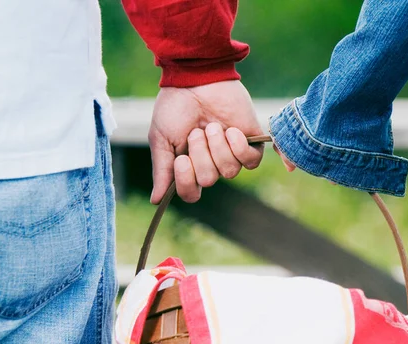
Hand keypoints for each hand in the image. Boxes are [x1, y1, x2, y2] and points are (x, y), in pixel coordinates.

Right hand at [148, 80, 264, 203]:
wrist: (195, 78)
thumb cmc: (175, 107)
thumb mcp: (161, 139)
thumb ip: (162, 170)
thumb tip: (155, 200)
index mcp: (189, 166)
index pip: (191, 193)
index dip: (187, 181)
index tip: (181, 159)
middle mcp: (211, 163)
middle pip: (210, 180)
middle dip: (201, 154)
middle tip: (197, 131)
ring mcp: (231, 153)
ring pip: (230, 171)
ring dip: (218, 147)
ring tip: (212, 126)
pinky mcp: (250, 141)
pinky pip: (252, 161)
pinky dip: (239, 146)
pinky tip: (230, 130)